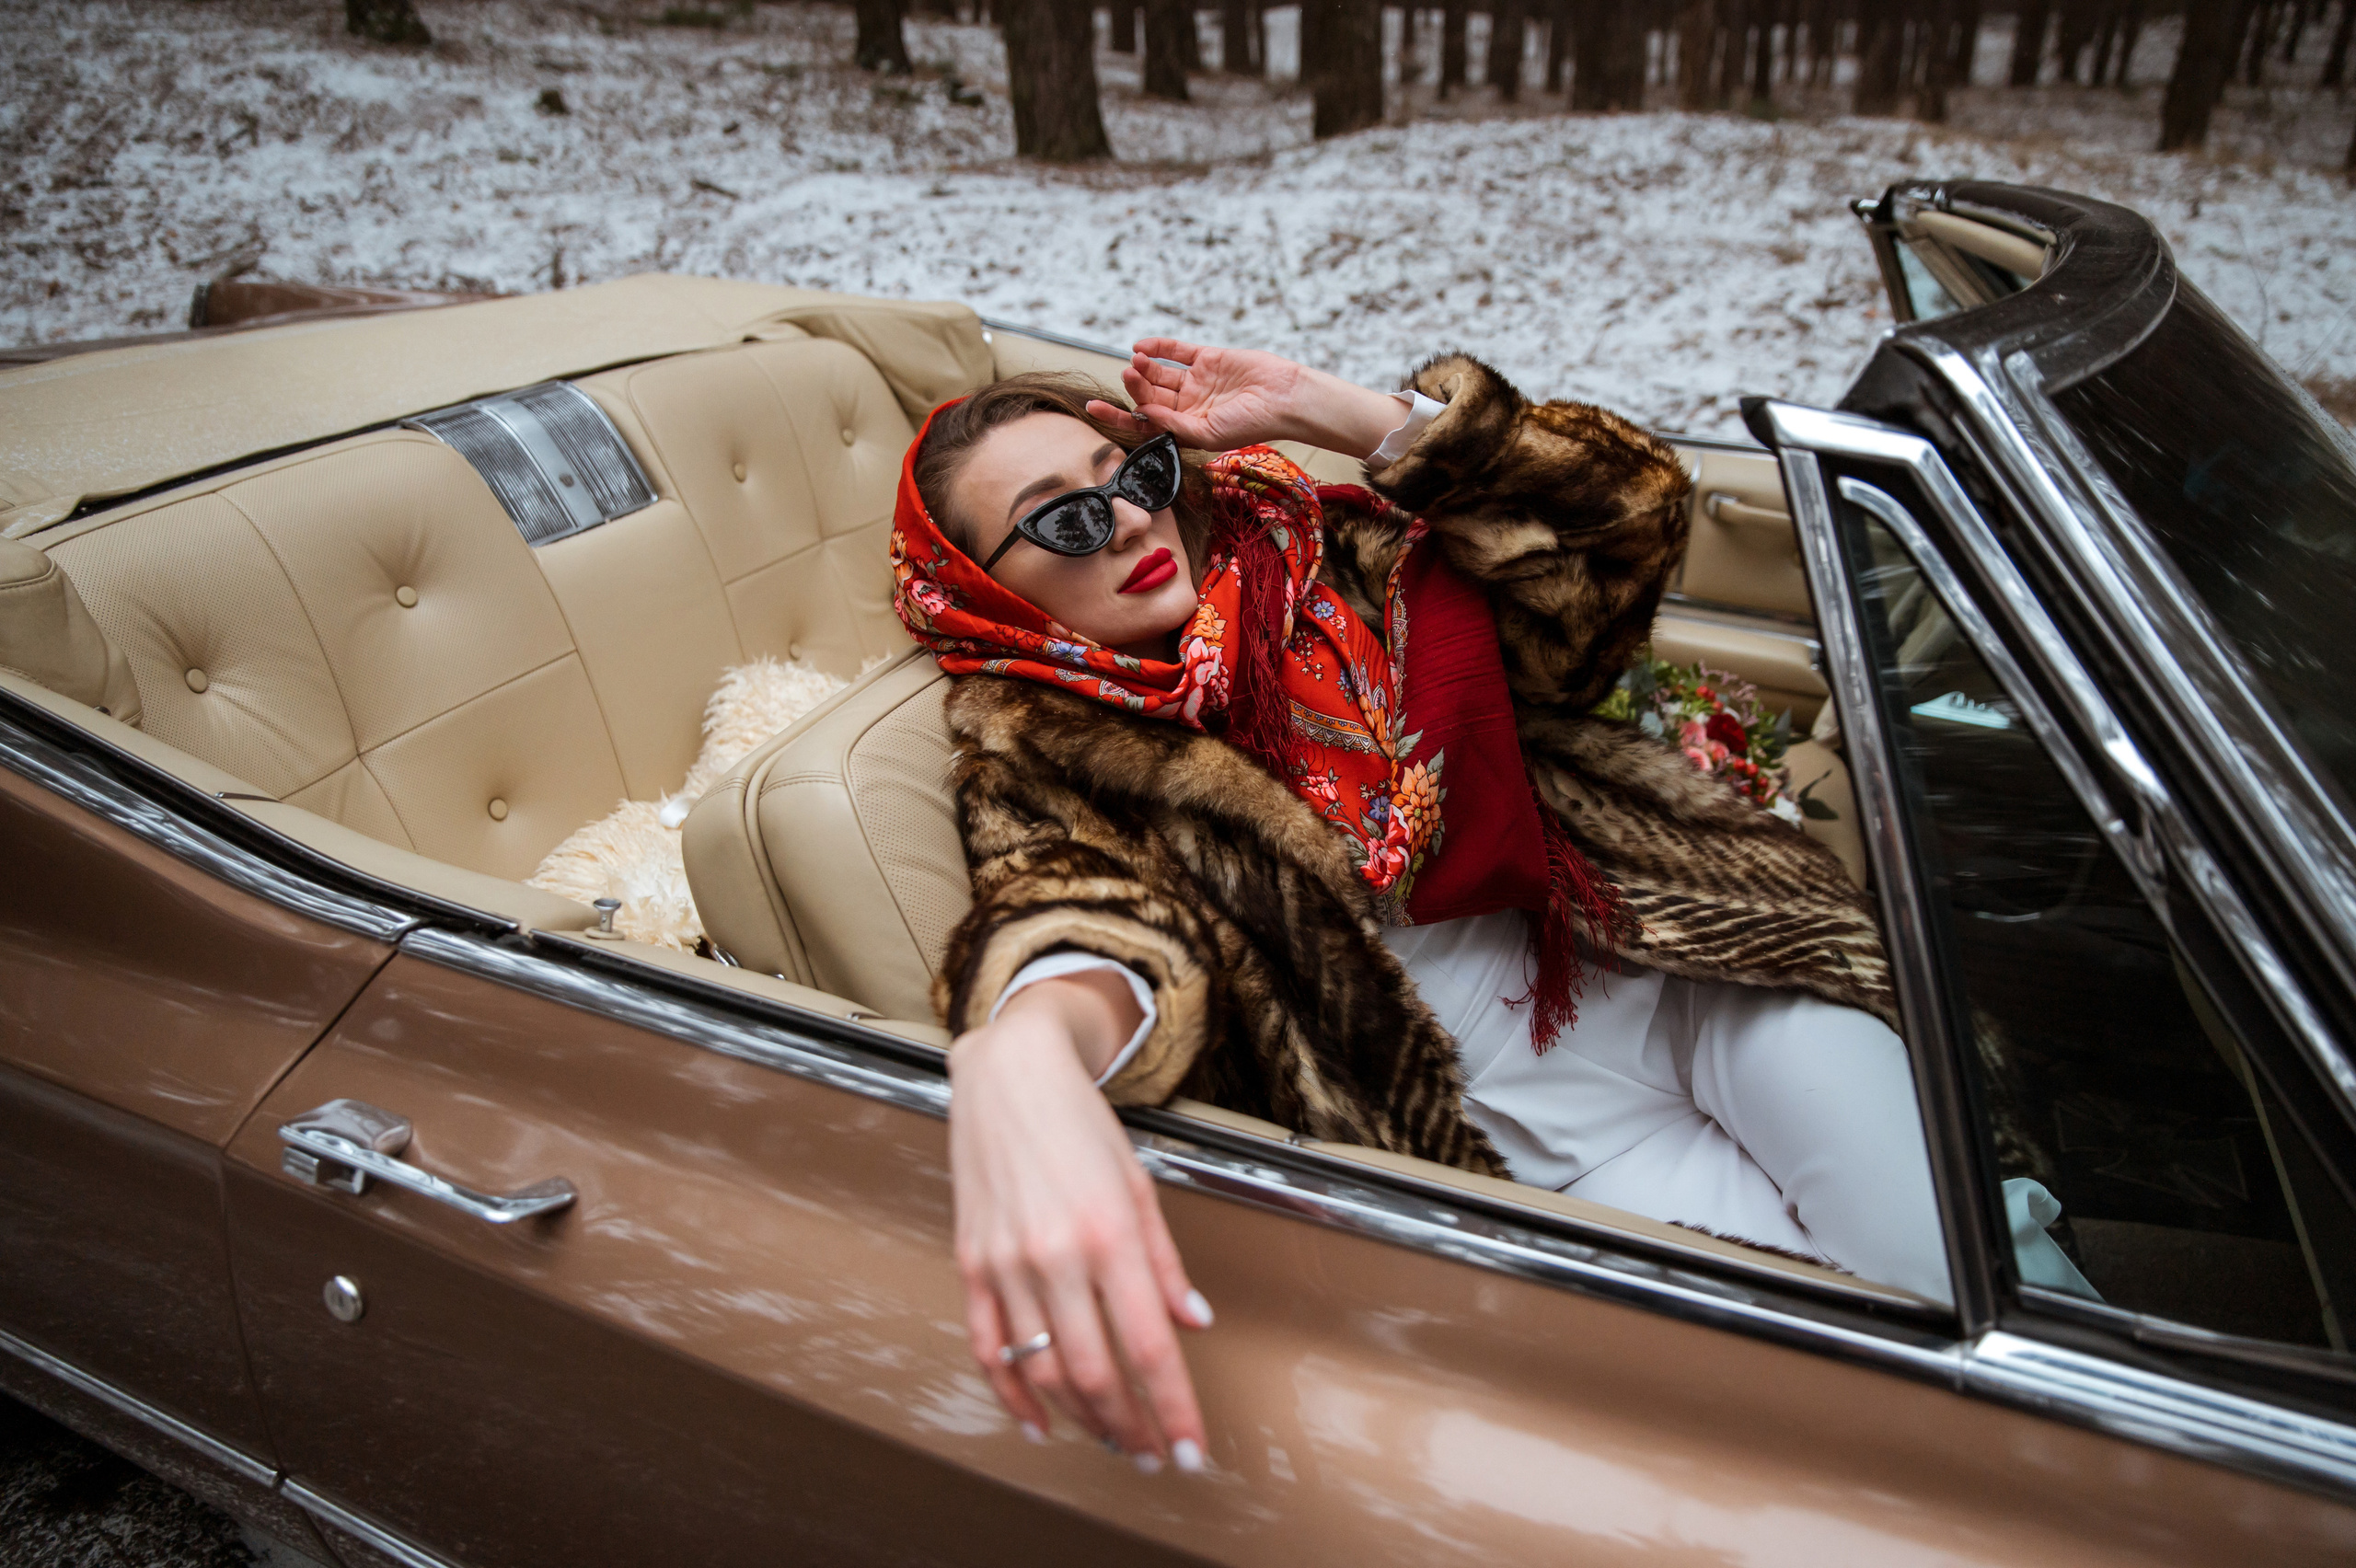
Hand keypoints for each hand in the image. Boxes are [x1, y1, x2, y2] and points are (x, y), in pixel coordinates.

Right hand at [948, 976, 1212, 1471]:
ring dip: (1081, 1418)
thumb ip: (1165, 1263)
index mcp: (1109, 1235)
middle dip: (1129, 1428)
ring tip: (1110, 1439)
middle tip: (1150, 1454)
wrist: (1008, 1075)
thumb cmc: (1081, 1123)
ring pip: (1042, 1371)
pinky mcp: (971, 1264)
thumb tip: (1193, 1325)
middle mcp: (1054, 1256)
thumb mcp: (1139, 1185)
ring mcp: (1005, 1264)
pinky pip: (988, 1348)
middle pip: (1095, 1374)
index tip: (1188, 1450)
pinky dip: (1012, 1394)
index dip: (1172, 1409)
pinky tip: (1037, 1420)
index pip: (1148, 1348)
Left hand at [1088, 337, 1405, 460]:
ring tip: (1134, 362)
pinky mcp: (1207, 358)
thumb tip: (1142, 413)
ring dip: (1143, 367)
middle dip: (1134, 387)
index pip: (1144, 423)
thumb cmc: (1252, 424)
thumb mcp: (1207, 433)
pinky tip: (1140, 346)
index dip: (1118, 416)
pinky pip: (1175, 351)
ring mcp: (1197, 381)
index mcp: (1185, 429)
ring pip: (1159, 373)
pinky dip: (1158, 347)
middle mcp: (1188, 406)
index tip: (1093, 408)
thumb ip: (1173, 424)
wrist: (1285, 398)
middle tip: (1127, 376)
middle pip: (1149, 395)